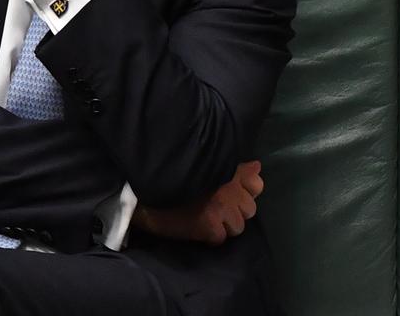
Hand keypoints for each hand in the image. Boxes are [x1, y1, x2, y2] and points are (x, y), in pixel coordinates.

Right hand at [132, 161, 263, 245]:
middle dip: (235, 211)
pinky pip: (219, 238)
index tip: (230, 193)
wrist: (141, 188)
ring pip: (237, 227)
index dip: (245, 191)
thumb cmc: (171, 171)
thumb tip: (257, 166)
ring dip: (224, 226)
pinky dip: (209, 236)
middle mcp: (229, 188)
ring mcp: (221, 208)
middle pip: (249, 210)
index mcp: (227, 169)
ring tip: (205, 220)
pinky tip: (196, 229)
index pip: (256, 185)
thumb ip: (234, 166)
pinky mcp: (208, 225)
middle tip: (215, 209)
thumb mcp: (205, 161)